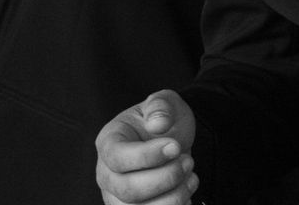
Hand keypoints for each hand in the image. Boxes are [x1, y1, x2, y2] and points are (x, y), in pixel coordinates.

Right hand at [95, 90, 197, 204]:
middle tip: (188, 161)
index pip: (117, 157)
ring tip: (191, 176)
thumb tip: (158, 124)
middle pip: (128, 190)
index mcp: (109, 142)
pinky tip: (186, 191)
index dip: (147, 155)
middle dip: (166, 178)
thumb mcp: (165, 102)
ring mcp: (117, 197)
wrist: (172, 141)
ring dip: (173, 196)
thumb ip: (160, 106)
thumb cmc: (163, 121)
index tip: (175, 146)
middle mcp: (107, 174)